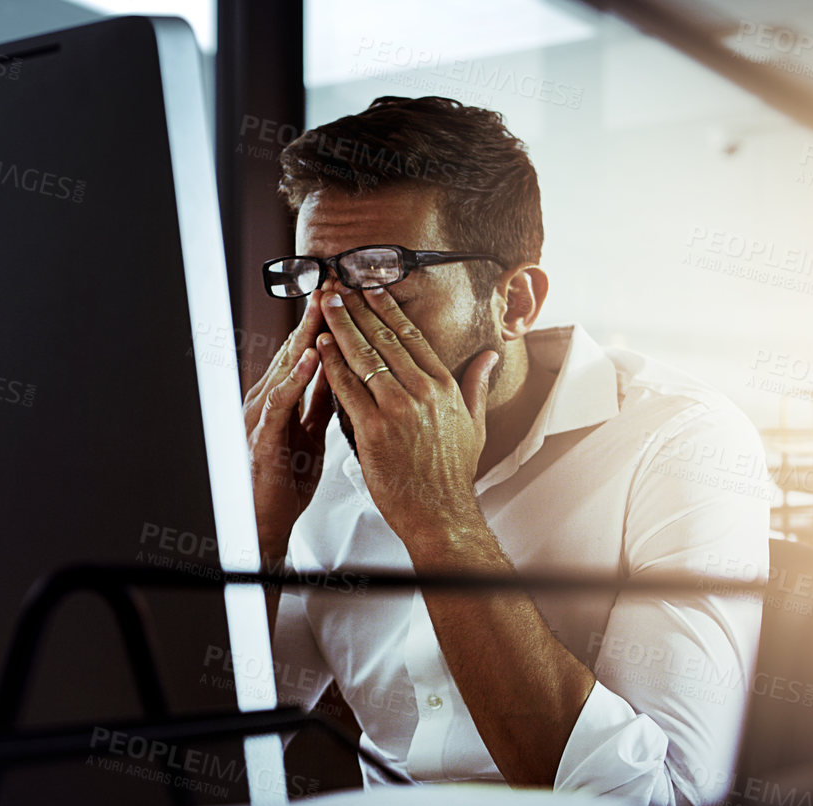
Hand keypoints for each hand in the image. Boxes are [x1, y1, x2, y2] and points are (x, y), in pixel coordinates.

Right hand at [243, 298, 336, 563]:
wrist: (263, 521)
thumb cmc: (283, 480)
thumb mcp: (310, 434)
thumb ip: (321, 403)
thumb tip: (341, 375)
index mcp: (283, 398)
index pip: (306, 351)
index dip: (325, 322)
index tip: (346, 293)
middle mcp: (268, 399)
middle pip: (295, 349)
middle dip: (315, 315)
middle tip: (333, 281)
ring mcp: (262, 415)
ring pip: (286, 366)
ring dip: (306, 335)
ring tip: (324, 306)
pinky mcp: (262, 435)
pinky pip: (282, 400)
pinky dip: (297, 376)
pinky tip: (313, 357)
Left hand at [315, 285, 500, 548]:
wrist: (441, 512)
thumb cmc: (453, 475)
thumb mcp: (475, 424)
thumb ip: (478, 385)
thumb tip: (490, 356)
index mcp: (444, 387)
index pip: (412, 337)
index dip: (389, 310)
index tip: (373, 289)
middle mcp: (423, 392)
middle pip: (385, 339)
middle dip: (359, 309)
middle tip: (339, 286)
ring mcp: (398, 408)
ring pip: (365, 356)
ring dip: (342, 326)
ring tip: (326, 304)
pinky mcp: (375, 429)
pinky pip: (348, 388)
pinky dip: (333, 364)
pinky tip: (322, 345)